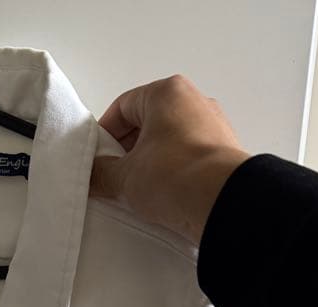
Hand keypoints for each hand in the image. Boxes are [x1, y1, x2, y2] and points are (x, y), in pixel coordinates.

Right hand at [90, 74, 252, 245]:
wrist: (222, 203)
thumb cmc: (173, 176)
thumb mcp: (124, 177)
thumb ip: (101, 173)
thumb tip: (92, 174)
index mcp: (167, 92)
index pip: (124, 107)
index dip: (105, 134)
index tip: (97, 158)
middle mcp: (194, 101)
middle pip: (149, 122)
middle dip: (128, 149)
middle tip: (115, 176)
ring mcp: (214, 126)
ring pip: (170, 140)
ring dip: (152, 162)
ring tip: (140, 190)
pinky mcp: (225, 152)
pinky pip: (190, 157)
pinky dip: (174, 172)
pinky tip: (165, 194)